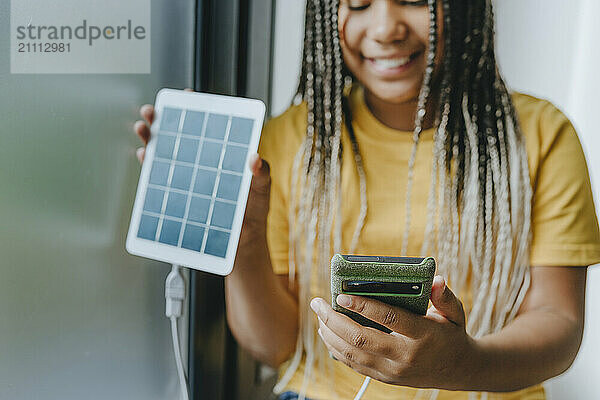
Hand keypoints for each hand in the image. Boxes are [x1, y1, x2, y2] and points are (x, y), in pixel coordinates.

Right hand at [133, 90, 271, 259]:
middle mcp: (206, 163)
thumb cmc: (254, 214)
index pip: (212, 128)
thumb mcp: (262, 192)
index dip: (199, 110)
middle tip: (153, 111)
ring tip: (144, 128)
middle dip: (166, 120)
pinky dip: (150, 166)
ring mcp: (192, 178)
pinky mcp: (181, 196)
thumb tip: (255, 157)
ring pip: (169, 153)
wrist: (241, 246)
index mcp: (226, 156)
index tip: (188, 95)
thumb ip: (261, 175)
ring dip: (153, 138)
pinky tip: (144, 156)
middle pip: (183, 136)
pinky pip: (161, 178)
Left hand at [310, 276, 475, 389]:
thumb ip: (445, 297)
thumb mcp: (455, 313)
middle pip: (362, 338)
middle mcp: (405, 356)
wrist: (456, 370)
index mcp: (423, 335)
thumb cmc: (451, 333)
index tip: (342, 295)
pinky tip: (327, 333)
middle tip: (318, 303)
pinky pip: (354, 365)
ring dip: (330, 334)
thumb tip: (436, 280)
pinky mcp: (385, 378)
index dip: (363, 306)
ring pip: (353, 353)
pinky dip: (336, 349)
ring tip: (319, 315)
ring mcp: (393, 371)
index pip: (389, 318)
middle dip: (334, 320)